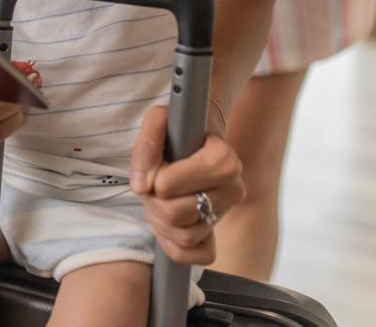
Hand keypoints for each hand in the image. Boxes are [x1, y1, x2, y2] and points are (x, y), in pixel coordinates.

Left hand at [130, 106, 244, 265]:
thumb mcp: (159, 119)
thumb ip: (148, 142)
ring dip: (160, 220)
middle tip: (153, 186)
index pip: (171, 186)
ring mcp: (225, 214)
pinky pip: (199, 257)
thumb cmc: (178, 130)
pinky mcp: (218, 234)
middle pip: (175, 214)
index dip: (156, 177)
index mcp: (224, 160)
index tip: (158, 165)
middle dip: (153, 200)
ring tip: (159, 199)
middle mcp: (232, 189)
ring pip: (184, 236)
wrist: (196, 140)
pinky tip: (166, 226)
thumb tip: (142, 186)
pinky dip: (176, 246)